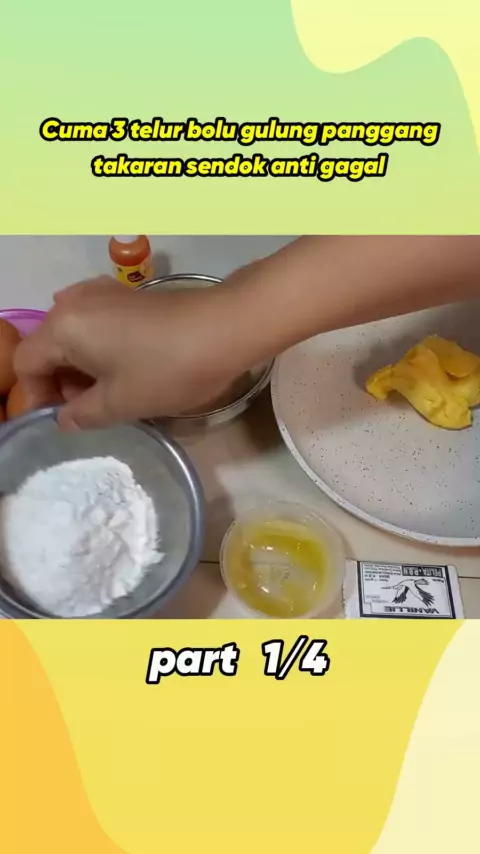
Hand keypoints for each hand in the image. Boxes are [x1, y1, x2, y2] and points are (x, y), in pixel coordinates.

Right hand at [14, 277, 248, 428]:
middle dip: (61, 382)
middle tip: (89, 412)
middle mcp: (75, 302)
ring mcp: (103, 293)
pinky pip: (98, 325)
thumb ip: (83, 414)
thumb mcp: (121, 403)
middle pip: (48, 346)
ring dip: (82, 368)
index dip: (37, 397)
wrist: (227, 327)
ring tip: (110, 395)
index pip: (27, 364)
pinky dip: (101, 349)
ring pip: (74, 336)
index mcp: (63, 327)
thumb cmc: (168, 368)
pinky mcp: (128, 295)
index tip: (63, 421)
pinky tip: (126, 369)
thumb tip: (65, 418)